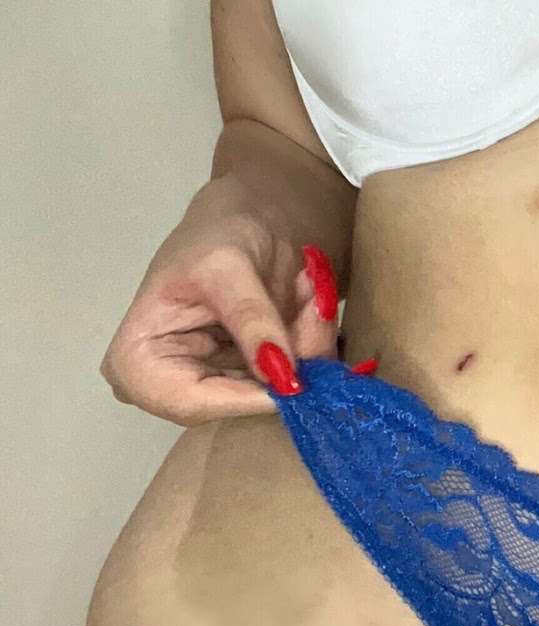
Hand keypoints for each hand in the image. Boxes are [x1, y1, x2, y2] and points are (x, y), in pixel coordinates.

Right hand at [100, 204, 340, 425]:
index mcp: (137, 361)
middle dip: (288, 363)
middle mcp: (171, 386)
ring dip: (307, 348)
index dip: (248, 398)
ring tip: (309, 293)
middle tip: (314, 307)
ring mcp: (215, 388)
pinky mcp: (252, 383)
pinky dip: (313, 346)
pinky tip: (309, 306)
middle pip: (238, 405)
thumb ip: (252, 320)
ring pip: (276, 396)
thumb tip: (282, 376)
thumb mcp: (228, 266)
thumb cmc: (217, 233)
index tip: (297, 378)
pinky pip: (295, 382)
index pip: (190, 403)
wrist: (248, 220)